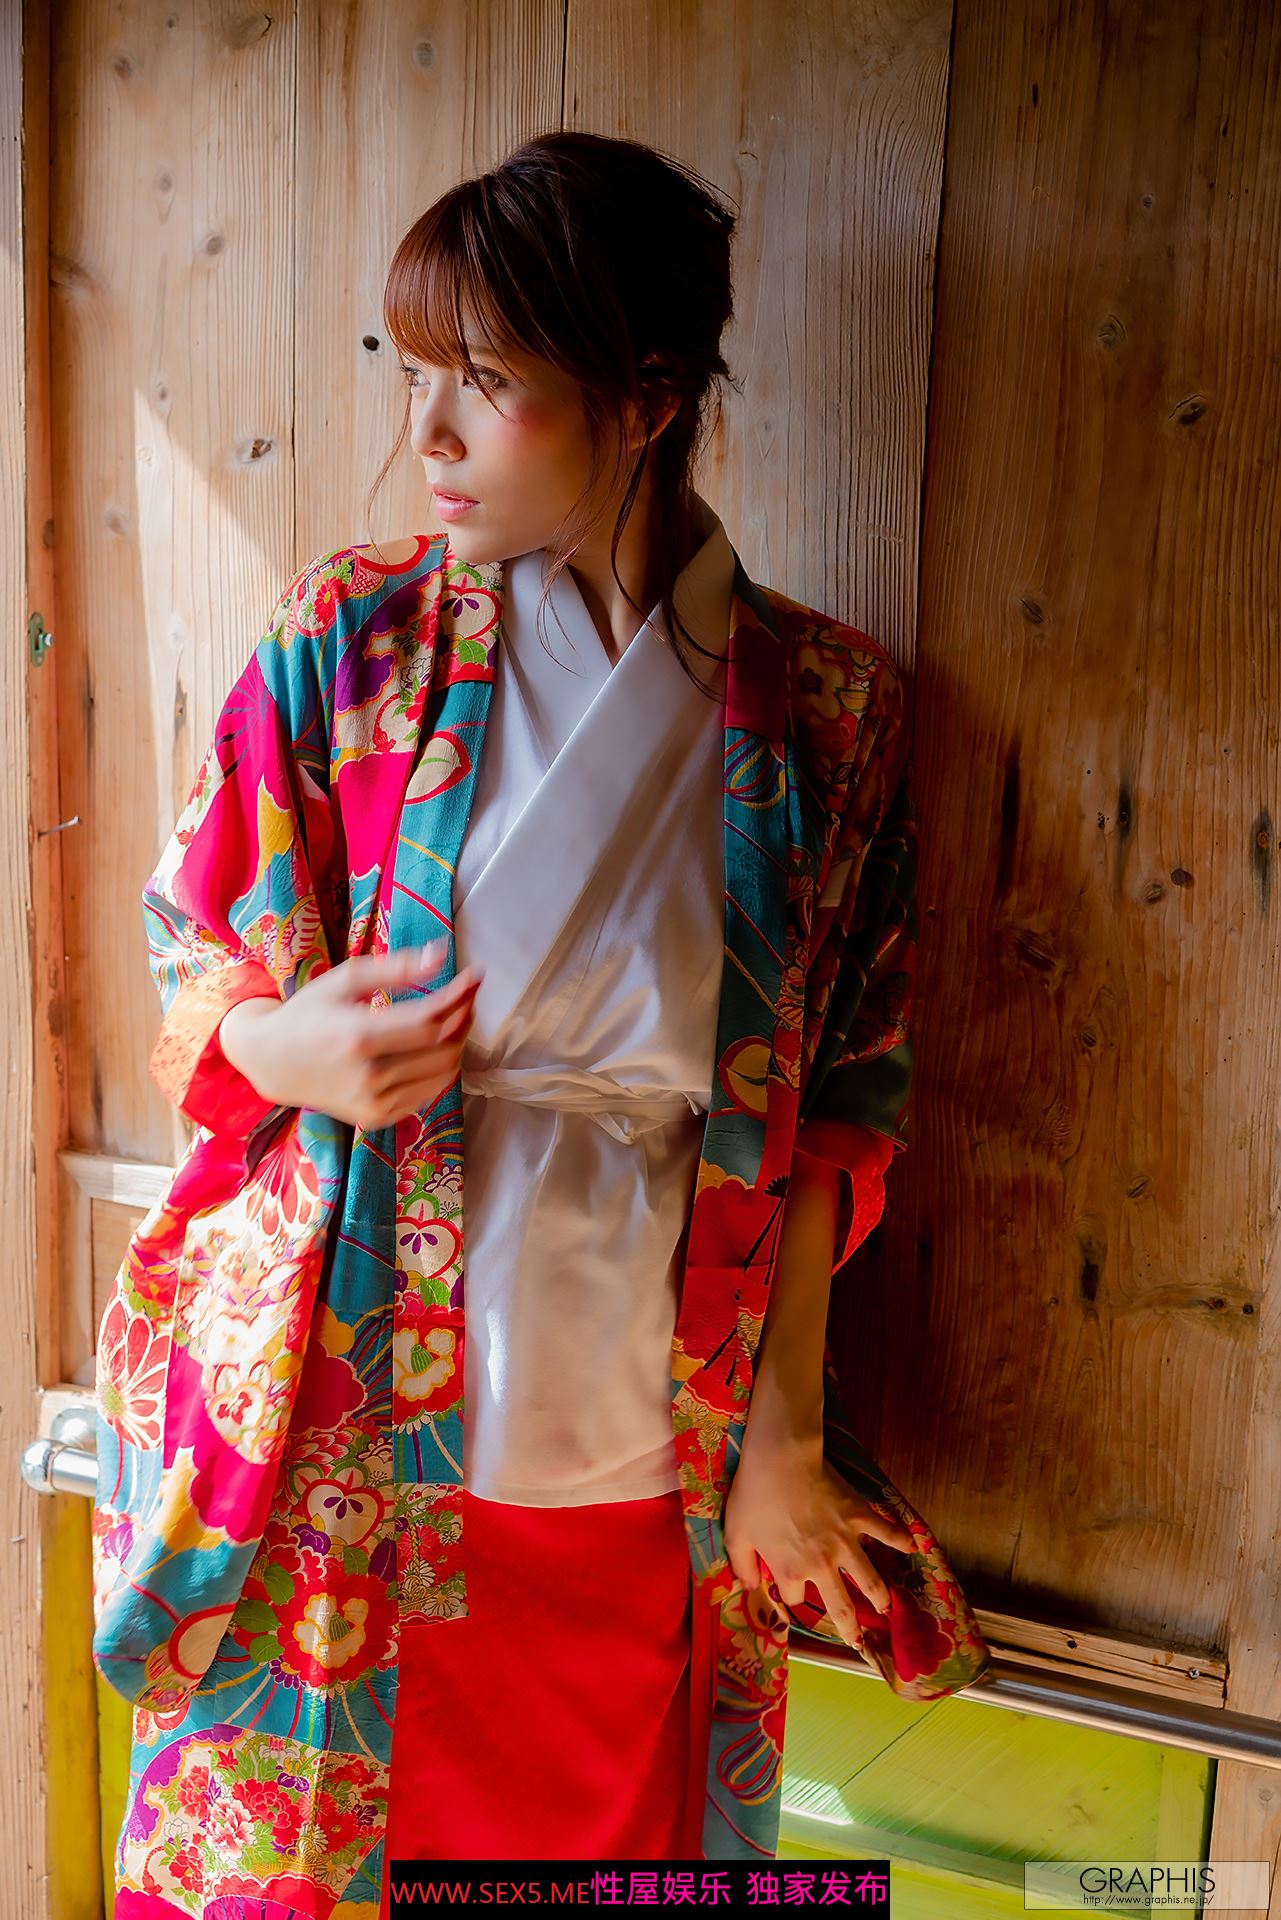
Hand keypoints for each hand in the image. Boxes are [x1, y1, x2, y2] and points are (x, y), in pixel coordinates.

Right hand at [219, 937, 481, 1130]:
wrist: (273, 1062)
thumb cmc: (310, 1013)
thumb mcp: (345, 980)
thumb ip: (395, 968)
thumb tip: (441, 954)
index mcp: (358, 1036)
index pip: (429, 1020)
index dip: (459, 996)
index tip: (474, 977)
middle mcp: (369, 1075)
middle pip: (443, 1047)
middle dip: (464, 1017)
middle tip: (466, 996)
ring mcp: (375, 1102)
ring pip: (444, 1072)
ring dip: (458, 1042)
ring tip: (454, 1017)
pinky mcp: (378, 1117)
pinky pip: (430, 1092)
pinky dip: (442, 1067)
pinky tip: (435, 1046)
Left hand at [722, 1427, 913, 1651]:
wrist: (781, 1460)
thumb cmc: (754, 1496)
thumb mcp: (736, 1535)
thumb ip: (743, 1567)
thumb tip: (751, 1587)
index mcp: (790, 1572)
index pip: (794, 1597)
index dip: (791, 1593)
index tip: (789, 1585)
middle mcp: (822, 1565)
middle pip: (840, 1606)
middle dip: (849, 1627)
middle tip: (857, 1639)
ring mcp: (845, 1542)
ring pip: (869, 1580)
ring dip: (879, 1597)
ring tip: (886, 1608)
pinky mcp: (860, 1516)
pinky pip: (885, 1532)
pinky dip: (901, 1541)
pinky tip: (912, 1548)